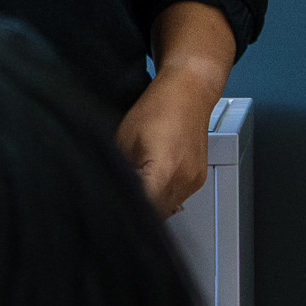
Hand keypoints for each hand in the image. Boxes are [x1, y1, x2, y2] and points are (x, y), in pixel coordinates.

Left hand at [117, 69, 215, 216]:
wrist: (189, 91)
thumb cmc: (158, 107)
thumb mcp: (123, 140)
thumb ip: (118, 171)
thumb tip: (107, 191)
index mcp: (164, 170)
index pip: (142, 210)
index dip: (124, 212)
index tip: (110, 209)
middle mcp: (183, 180)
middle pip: (156, 214)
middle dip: (137, 209)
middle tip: (120, 198)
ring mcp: (193, 181)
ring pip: (167, 209)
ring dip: (150, 204)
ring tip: (136, 187)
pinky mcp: (198, 179)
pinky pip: (177, 199)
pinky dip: (162, 196)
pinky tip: (151, 181)